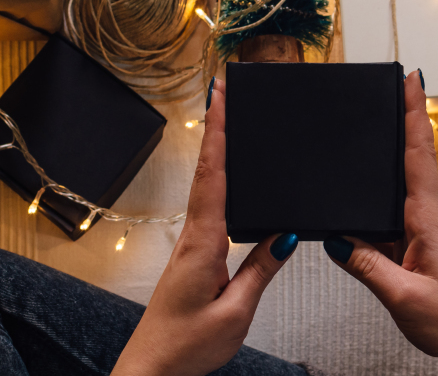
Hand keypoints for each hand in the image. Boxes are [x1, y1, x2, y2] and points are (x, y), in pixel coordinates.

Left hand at [112, 79, 299, 375]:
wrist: (151, 372)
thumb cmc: (187, 348)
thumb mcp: (236, 311)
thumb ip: (262, 269)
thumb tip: (285, 234)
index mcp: (204, 244)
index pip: (215, 176)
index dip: (219, 132)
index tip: (222, 96)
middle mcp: (193, 238)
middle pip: (208, 170)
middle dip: (216, 126)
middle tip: (224, 89)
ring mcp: (191, 246)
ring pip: (206, 186)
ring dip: (216, 149)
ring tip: (227, 118)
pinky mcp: (193, 258)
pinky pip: (209, 208)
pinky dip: (218, 179)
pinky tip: (228, 177)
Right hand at [322, 70, 437, 374]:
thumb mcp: (403, 296)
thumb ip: (367, 266)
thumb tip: (335, 239)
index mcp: (428, 222)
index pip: (418, 157)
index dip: (412, 116)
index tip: (409, 80)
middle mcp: (426, 222)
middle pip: (407, 163)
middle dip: (397, 124)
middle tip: (385, 89)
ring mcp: (421, 236)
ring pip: (393, 194)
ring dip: (383, 165)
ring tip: (365, 136)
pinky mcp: (414, 253)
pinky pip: (385, 223)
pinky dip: (368, 209)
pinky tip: (352, 209)